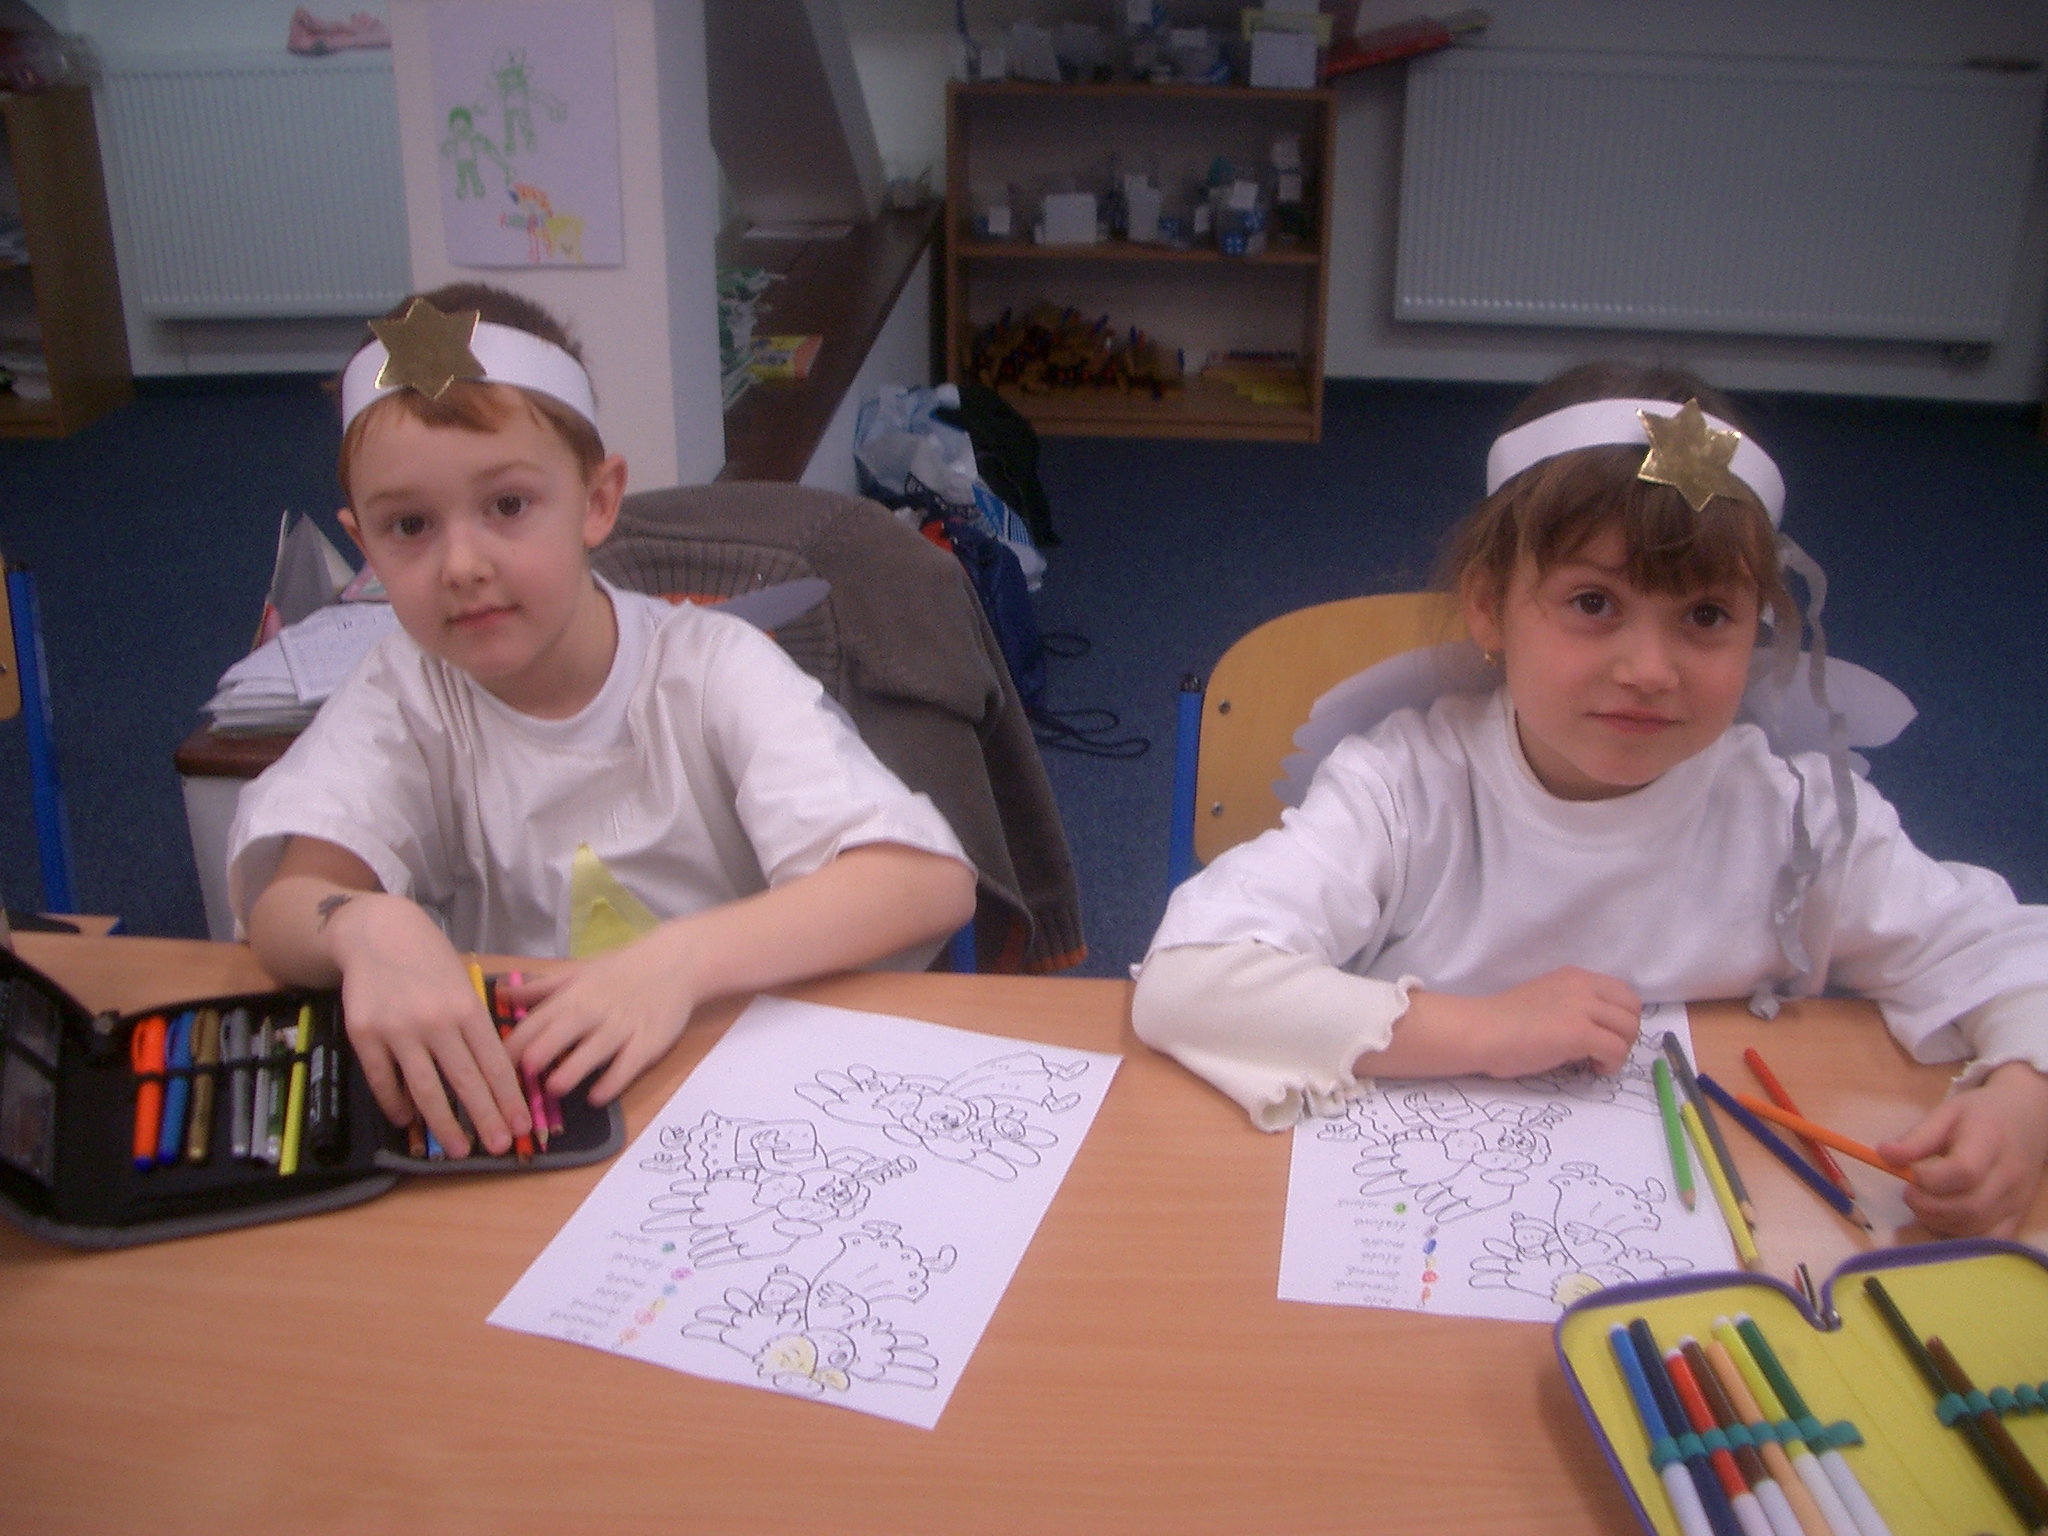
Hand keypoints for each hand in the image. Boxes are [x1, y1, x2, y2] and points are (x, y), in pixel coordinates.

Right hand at [324, 893, 528, 1155]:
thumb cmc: (429, 960)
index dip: (509, 1098)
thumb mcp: (463, 984)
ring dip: (444, 1124)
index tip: (522, 1125)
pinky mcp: (364, 1034)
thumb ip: (475, 1024)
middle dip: (485, 1119)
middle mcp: (435, 1021)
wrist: (377, 932)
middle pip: (465, 1081)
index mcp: (467, 1007)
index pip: (494, 1063)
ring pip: (425, 1088)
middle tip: (499, 1147)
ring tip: (457, 1150)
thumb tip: (495, 1073)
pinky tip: (408, 1120)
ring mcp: (397, 1029)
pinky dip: (396, 1104)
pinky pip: (382, 1080)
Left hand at [502, 922, 703, 1105]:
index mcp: (573, 995)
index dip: (513, 1044)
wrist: (675, 963)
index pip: (536, 1020)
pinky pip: (628, 1065)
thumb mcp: (578, 973)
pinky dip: (612, 1081)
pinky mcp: (648, 1042)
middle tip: (519, 1077)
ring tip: (555, 1088)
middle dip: (539, 1053)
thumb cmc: (621, 971)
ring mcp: (622, 1027)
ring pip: (594, 1050)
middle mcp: (594, 1011)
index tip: (493, 1066)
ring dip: (573, 1069)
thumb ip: (540, 988)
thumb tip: (499, 993)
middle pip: (561, 1033)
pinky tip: (597, 1097)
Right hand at [1394, 967, 1641, 1079]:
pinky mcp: (1578, 1032)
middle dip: (1625, 1035)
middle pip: (1633, 1010)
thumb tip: (1596, 1028)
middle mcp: (1583, 986)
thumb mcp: (1547, 999)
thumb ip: (1573, 1005)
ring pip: (1629, 1030)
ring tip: (1595, 1061)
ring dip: (1619, 1051)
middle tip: (1603, 1051)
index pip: (1624, 993)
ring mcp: (1582, 1008)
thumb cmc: (1504, 1022)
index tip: (1604, 1035)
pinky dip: (1610, 1064)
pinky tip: (1591, 1068)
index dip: (1621, 1019)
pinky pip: (1616, 1050)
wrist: (1481, 1031)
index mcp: (1575, 977)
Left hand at [1880, 1061, 2047, 1237]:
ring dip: (1938, 1221)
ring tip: (1924, 1201)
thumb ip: (1916, 1137)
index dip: (1929, 1179)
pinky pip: (1988, 1240)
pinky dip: (1960, 1235)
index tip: (1909, 1172)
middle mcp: (2010, 1177)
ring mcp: (2017, 1202)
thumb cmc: (1980, 1116)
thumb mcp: (1946, 1113)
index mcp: (1990, 1143)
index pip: (1964, 1171)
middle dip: (1927, 1206)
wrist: (2026, 1121)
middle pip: (1969, 1208)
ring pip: (1975, 1229)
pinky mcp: (2017, 1217)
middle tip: (1908, 1191)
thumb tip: (1883, 1155)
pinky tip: (1944, 1217)